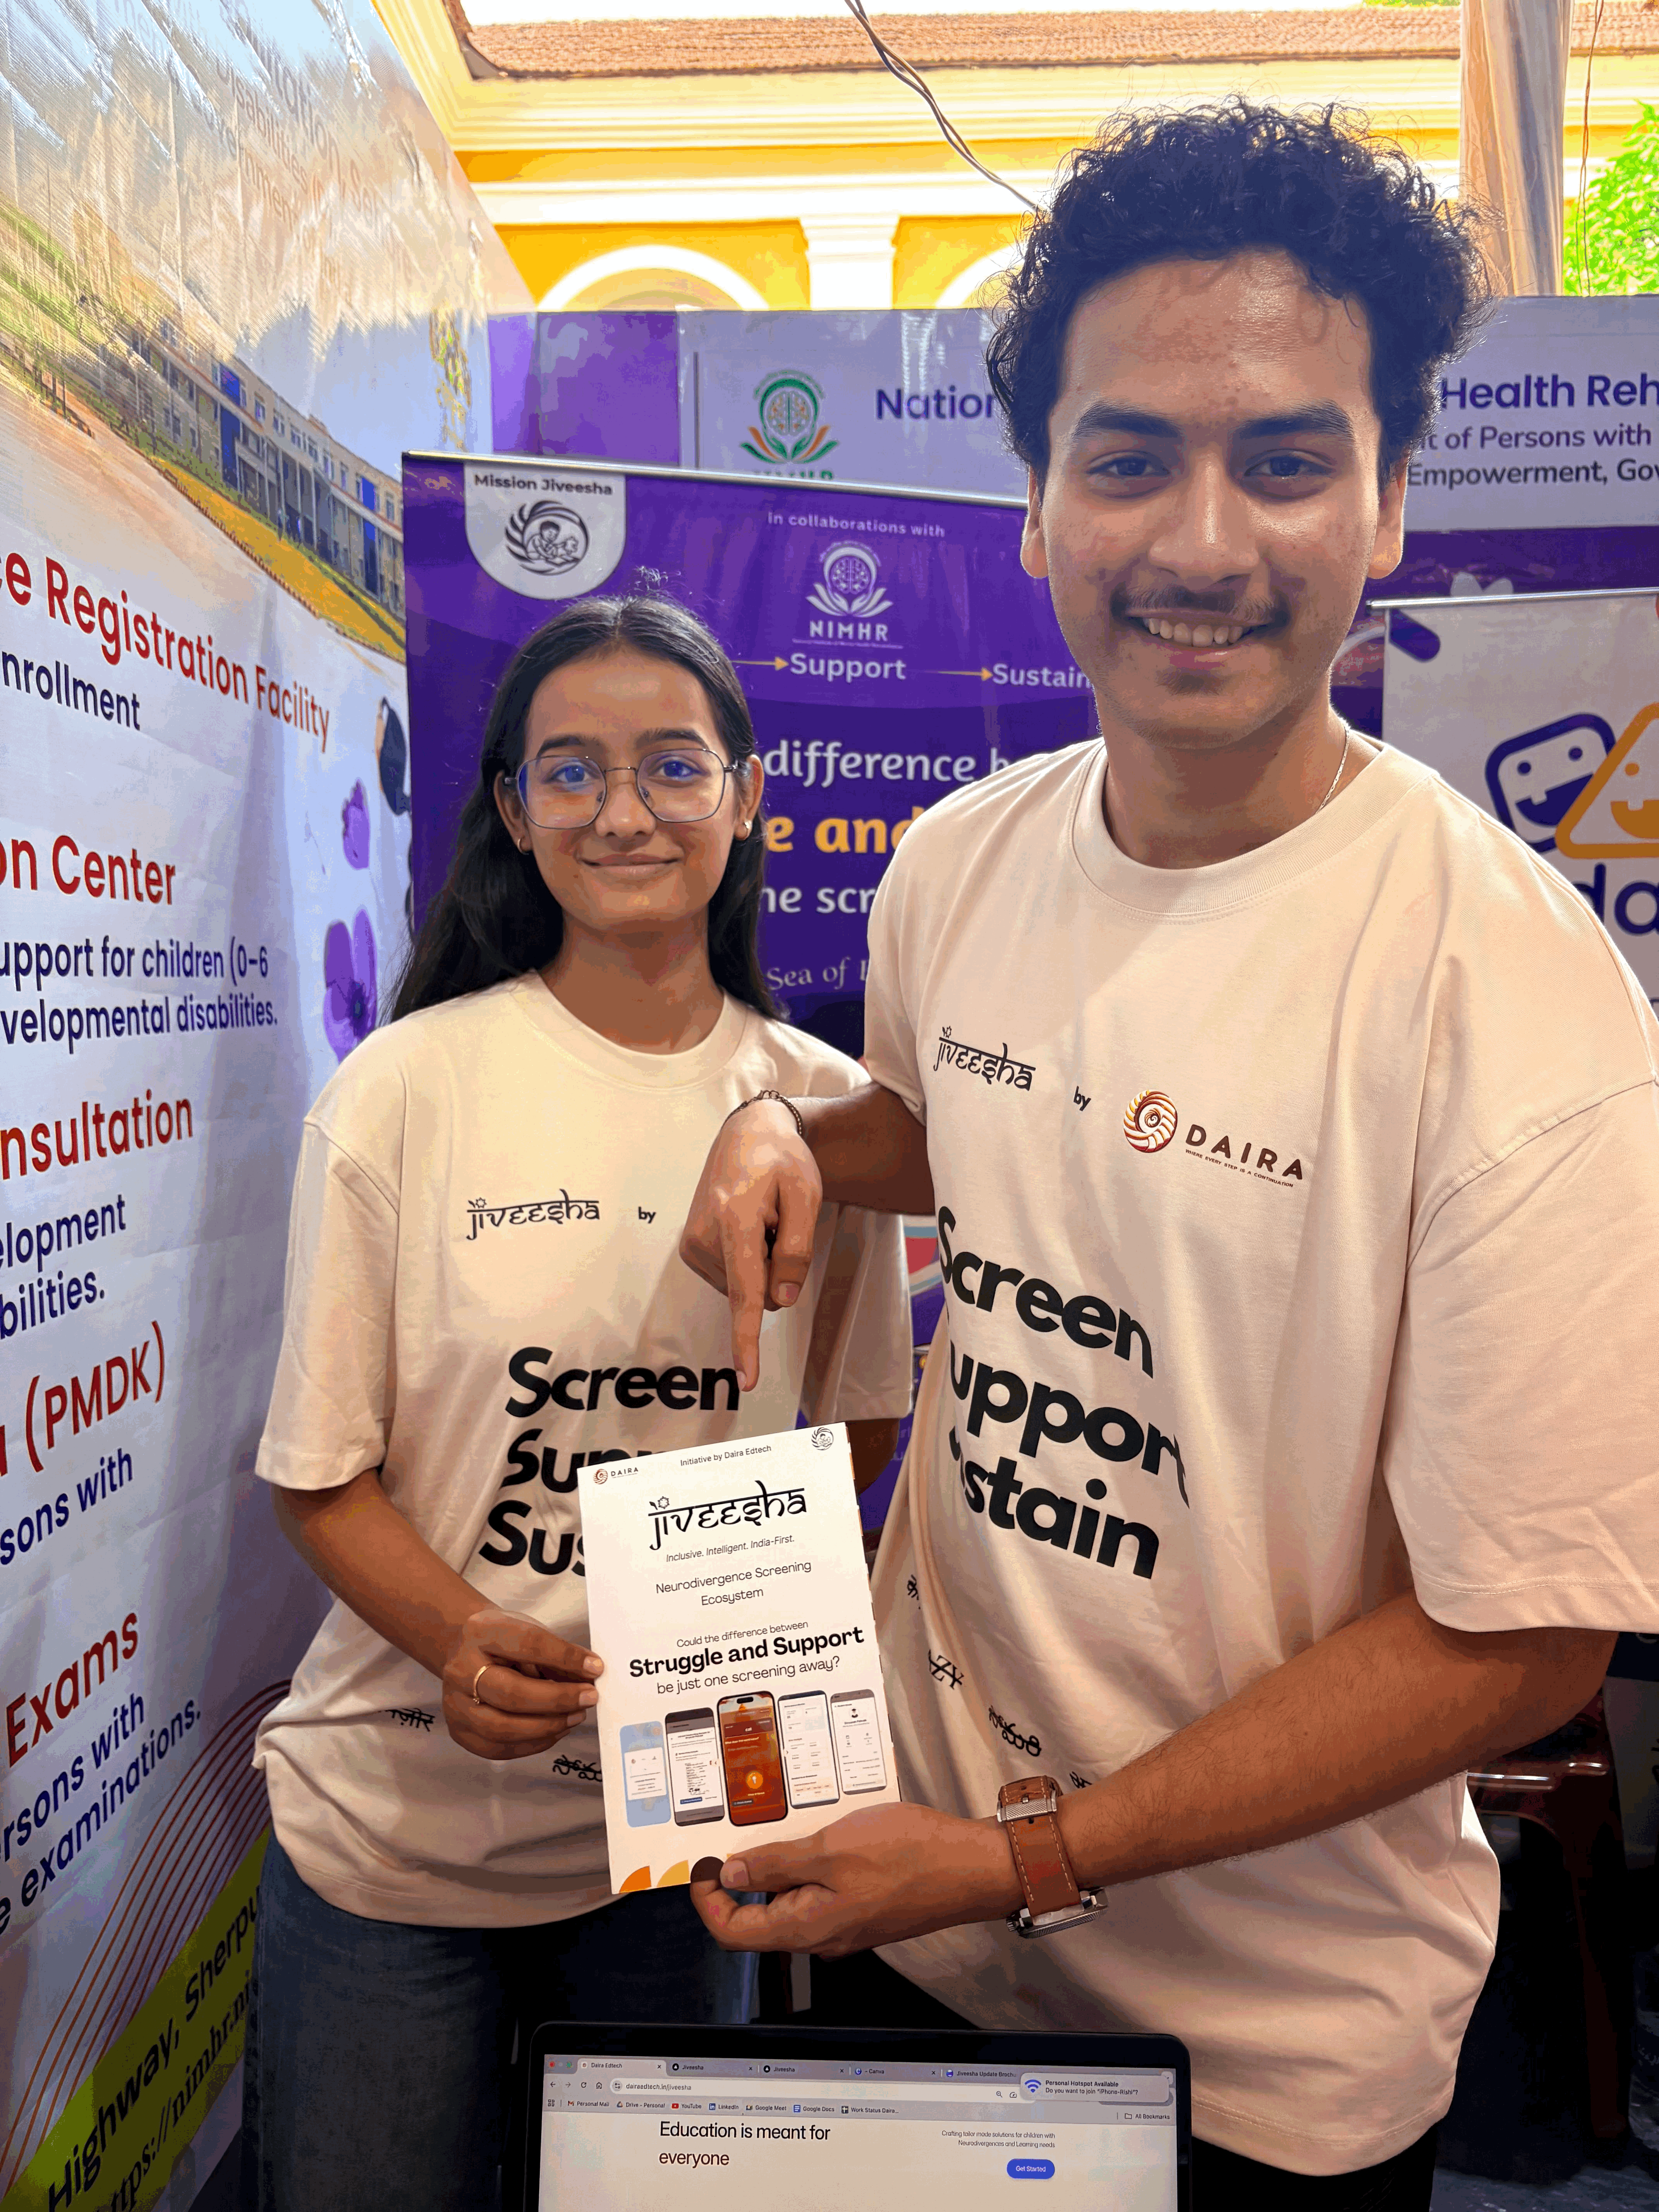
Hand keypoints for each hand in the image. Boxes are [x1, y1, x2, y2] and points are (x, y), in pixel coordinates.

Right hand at [441, 1605, 601, 1760]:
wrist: (463, 1649)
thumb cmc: (503, 1641)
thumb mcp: (528, 1631)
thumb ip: (557, 1654)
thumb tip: (590, 1676)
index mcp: (481, 1633)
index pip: (527, 1645)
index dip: (565, 1657)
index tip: (595, 1668)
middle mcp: (461, 1669)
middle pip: (512, 1694)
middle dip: (558, 1700)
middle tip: (589, 1698)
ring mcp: (455, 1704)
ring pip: (503, 1728)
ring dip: (548, 1726)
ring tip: (575, 1716)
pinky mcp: (459, 1731)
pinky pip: (498, 1748)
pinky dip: (533, 1743)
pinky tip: (555, 1730)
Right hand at [679, 1099, 821, 1390]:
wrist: (747, 1134)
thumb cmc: (782, 1162)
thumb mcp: (806, 1196)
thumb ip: (797, 1250)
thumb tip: (781, 1302)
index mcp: (734, 1222)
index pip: (745, 1293)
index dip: (746, 1340)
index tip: (746, 1379)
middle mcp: (704, 1237)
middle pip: (756, 1291)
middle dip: (777, 1268)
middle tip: (778, 1221)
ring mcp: (692, 1244)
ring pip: (744, 1287)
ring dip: (762, 1261)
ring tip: (761, 1219)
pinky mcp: (690, 1248)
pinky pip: (732, 1276)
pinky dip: (747, 1259)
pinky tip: (748, 1226)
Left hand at [688, 1803, 1019, 1955]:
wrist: (970, 1867)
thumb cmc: (908, 1854)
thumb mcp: (831, 1849)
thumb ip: (777, 1864)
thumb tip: (731, 1875)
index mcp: (806, 1927)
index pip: (733, 1933)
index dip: (707, 1901)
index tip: (702, 1866)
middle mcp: (821, 1935)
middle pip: (757, 1920)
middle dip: (738, 1878)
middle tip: (732, 1833)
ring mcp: (844, 1924)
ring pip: (789, 1902)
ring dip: (774, 1867)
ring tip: (773, 1824)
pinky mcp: (864, 1908)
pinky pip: (819, 1892)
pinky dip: (805, 1865)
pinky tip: (814, 1834)